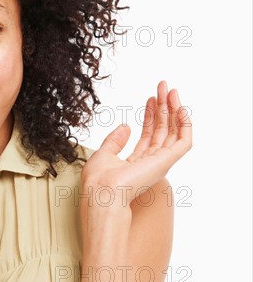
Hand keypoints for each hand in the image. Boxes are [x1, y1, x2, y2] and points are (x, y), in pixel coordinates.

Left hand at [81, 80, 191, 211]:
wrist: (102, 194)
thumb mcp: (103, 155)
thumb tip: (125, 126)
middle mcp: (151, 163)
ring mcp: (160, 163)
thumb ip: (115, 141)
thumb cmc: (98, 182)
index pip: (149, 135)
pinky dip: (184, 124)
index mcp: (137, 163)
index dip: (150, 116)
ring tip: (170, 90)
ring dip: (174, 110)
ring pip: (174, 133)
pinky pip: (184, 141)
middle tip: (162, 87)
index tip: (149, 98)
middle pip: (163, 131)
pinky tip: (180, 107)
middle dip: (164, 107)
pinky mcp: (167, 162)